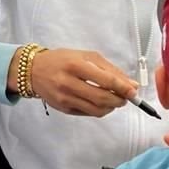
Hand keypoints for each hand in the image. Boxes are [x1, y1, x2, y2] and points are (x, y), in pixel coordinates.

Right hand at [11, 48, 136, 116]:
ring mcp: (65, 98)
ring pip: (97, 110)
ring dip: (112, 107)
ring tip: (115, 100)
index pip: (105, 80)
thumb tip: (131, 84)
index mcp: (75, 65)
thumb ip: (109, 69)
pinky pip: (88, 113)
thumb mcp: (85, 56)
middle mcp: (68, 83)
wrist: (33, 71)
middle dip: (120, 100)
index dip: (123, 87)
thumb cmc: (62, 60)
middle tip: (127, 97)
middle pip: (102, 98)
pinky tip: (102, 103)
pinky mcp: (63, 109)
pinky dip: (100, 110)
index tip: (134, 91)